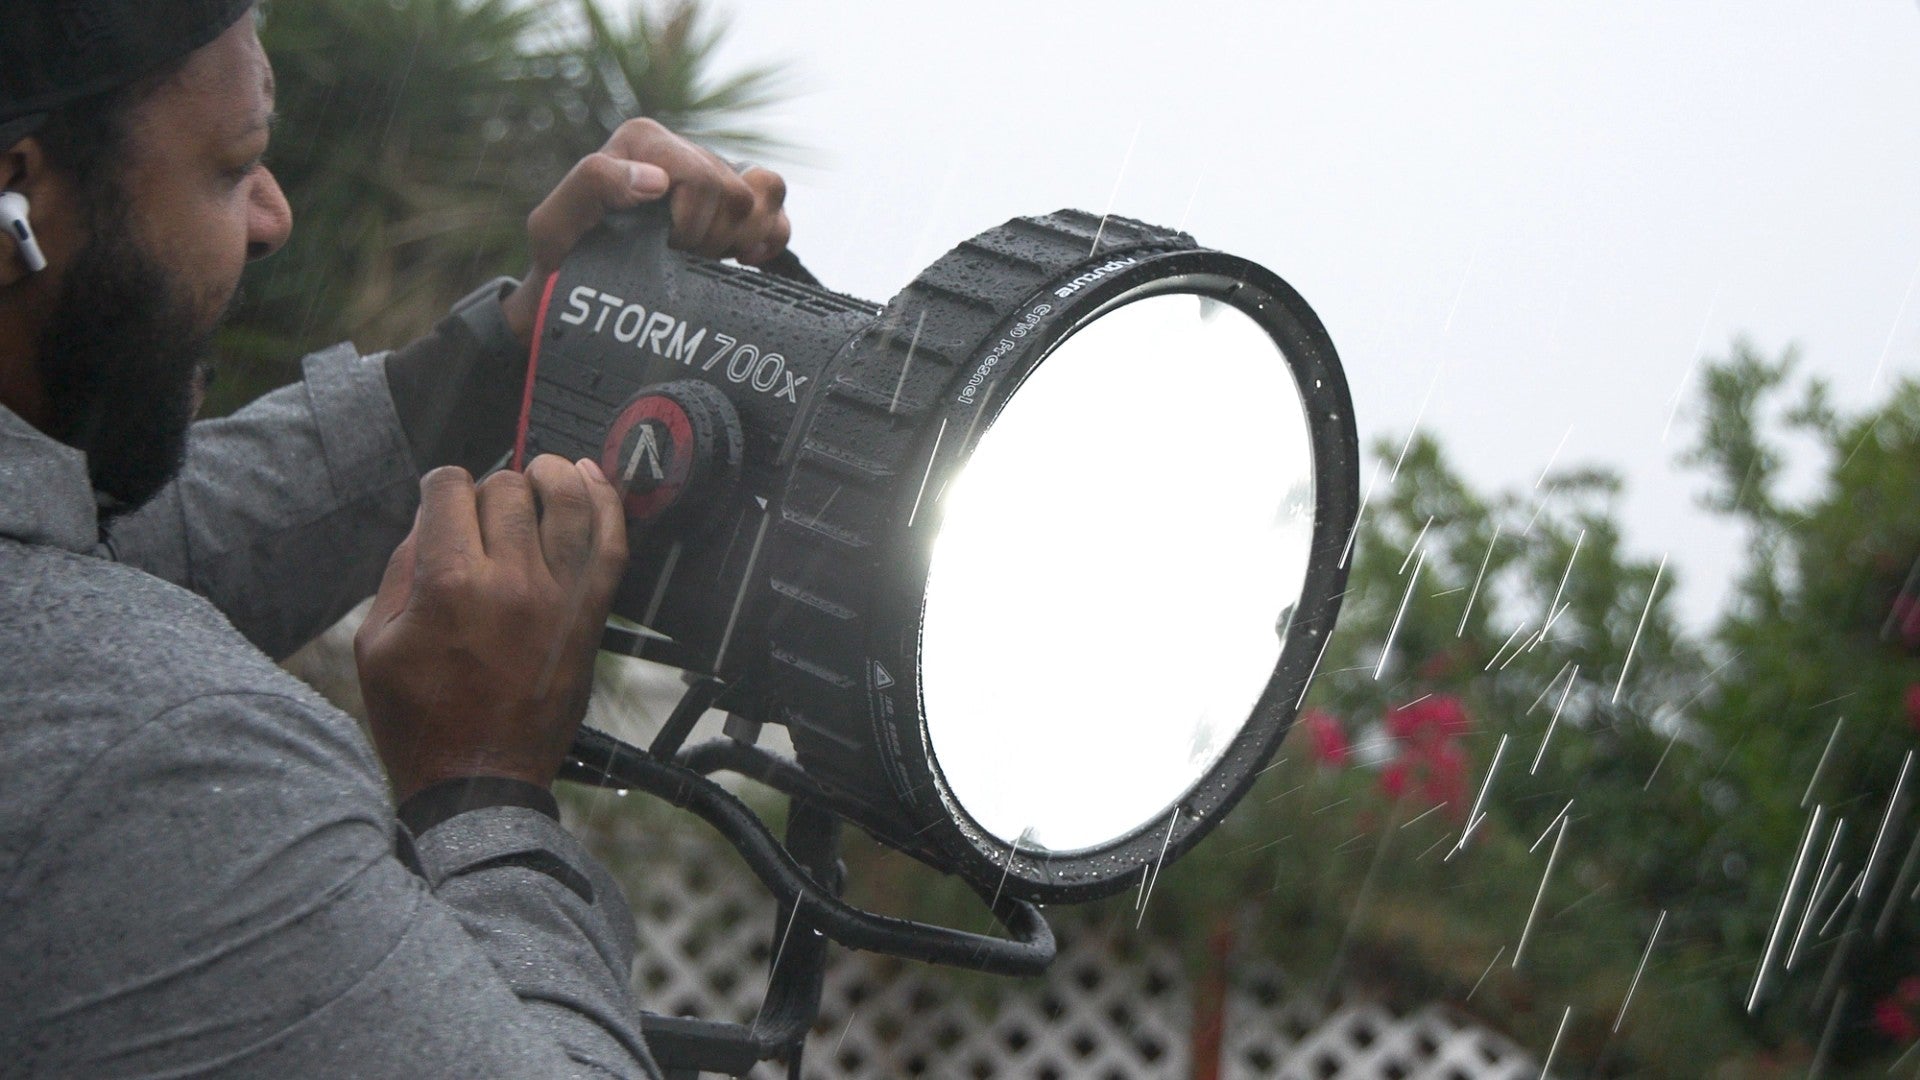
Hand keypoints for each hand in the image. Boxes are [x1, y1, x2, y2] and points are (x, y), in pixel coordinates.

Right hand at [355, 456, 628, 800]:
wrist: (479, 781)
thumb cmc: (421, 720)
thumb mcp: (376, 642)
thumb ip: (401, 568)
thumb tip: (432, 517)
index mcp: (449, 584)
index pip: (452, 489)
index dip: (442, 485)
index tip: (442, 497)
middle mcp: (511, 582)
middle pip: (508, 489)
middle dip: (490, 488)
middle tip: (482, 513)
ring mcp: (559, 597)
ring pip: (568, 500)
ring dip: (552, 475)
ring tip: (541, 472)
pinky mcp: (590, 615)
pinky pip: (611, 541)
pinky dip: (606, 502)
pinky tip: (590, 480)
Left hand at [500, 118, 790, 343]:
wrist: (576, 287)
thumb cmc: (563, 256)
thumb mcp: (554, 225)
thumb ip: (593, 185)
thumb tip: (657, 179)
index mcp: (643, 141)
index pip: (702, 178)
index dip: (691, 225)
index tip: (663, 249)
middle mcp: (681, 149)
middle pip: (736, 192)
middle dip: (709, 238)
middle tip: (675, 258)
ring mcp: (713, 175)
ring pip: (768, 191)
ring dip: (741, 236)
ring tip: (704, 258)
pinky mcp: (736, 205)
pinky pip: (778, 208)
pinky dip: (770, 236)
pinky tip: (743, 259)